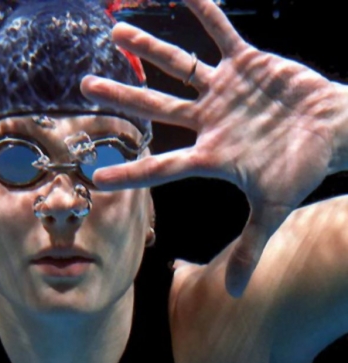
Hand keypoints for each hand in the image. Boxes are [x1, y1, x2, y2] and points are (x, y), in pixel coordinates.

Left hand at [81, 0, 344, 296]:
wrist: (331, 133)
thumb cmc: (300, 170)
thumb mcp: (272, 211)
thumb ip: (248, 249)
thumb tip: (234, 294)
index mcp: (208, 156)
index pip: (160, 165)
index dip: (129, 170)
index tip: (94, 175)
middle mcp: (206, 120)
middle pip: (154, 109)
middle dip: (119, 99)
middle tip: (81, 88)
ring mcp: (222, 91)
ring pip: (177, 66)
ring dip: (148, 50)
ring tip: (114, 32)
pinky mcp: (246, 64)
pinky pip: (220, 32)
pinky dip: (204, 12)